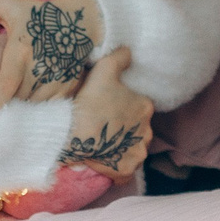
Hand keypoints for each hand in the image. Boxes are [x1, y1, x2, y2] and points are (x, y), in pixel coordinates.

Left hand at [0, 0, 104, 115]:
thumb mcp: (6, 6)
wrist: (80, 20)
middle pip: (16, 98)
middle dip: (3, 107)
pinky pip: (47, 104)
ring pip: (31, 104)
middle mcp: (39, 66)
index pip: (5, 85)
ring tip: (8, 106)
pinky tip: (27, 100)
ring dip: (19, 107)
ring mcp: (56, 78)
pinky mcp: (67, 86)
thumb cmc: (36, 13)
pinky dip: (36, 105)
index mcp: (20, 50)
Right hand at [62, 47, 151, 181]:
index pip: (140, 106)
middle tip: (106, 126)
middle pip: (138, 128)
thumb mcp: (104, 70)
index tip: (109, 109)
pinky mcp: (127, 169)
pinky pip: (126, 169)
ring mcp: (137, 152)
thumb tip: (129, 51)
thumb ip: (119, 57)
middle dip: (126, 128)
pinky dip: (118, 167)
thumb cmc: (89, 101)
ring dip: (123, 147)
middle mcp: (147, 131)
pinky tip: (107, 162)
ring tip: (105, 144)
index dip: (125, 107)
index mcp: (145, 106)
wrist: (73, 134)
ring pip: (134, 148)